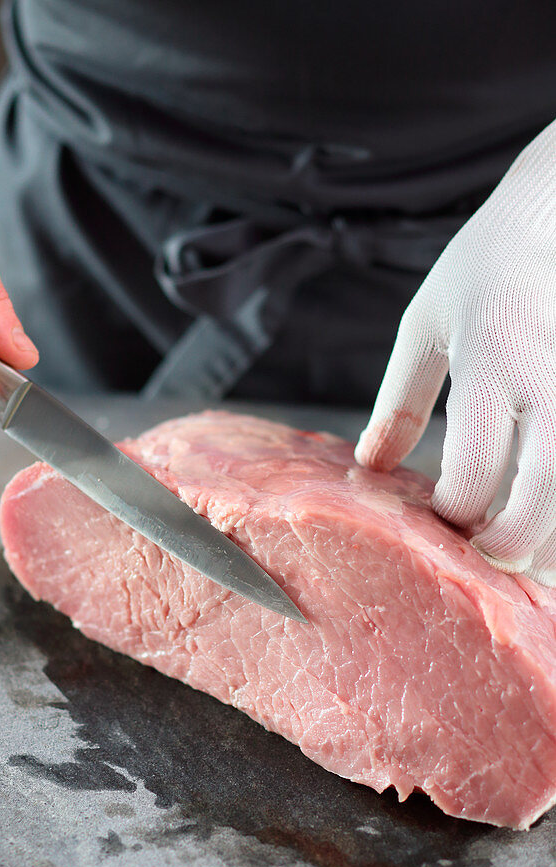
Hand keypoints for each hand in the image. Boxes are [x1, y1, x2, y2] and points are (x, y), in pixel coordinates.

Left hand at [355, 120, 555, 584]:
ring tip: (534, 557)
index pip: (471, 474)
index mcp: (490, 361)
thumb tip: (371, 468)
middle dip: (514, 548)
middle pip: (542, 498)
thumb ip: (398, 402)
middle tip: (493, 559)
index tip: (443, 522)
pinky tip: (551, 514)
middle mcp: (550, 377)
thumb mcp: (427, 325)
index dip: (453, 518)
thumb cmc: (488, 265)